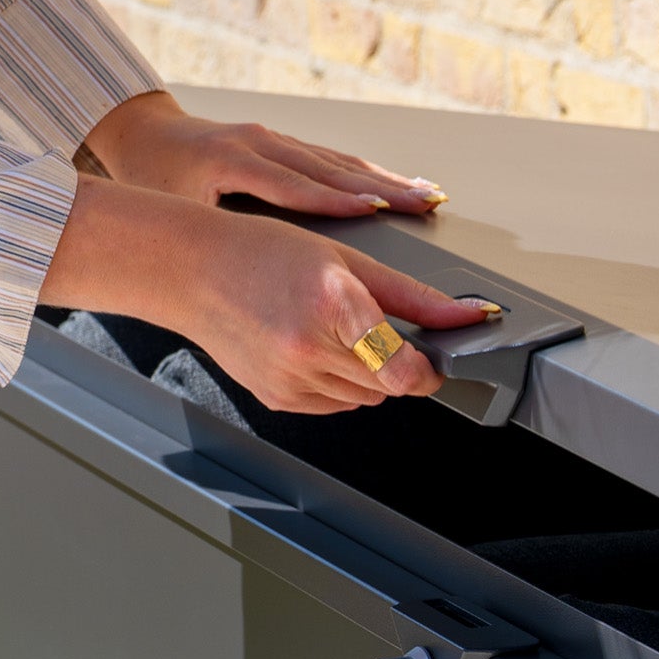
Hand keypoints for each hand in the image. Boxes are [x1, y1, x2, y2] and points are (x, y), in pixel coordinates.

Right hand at [42, 178, 494, 413]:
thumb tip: (469, 316)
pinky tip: (314, 346)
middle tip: (379, 329)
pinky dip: (340, 383)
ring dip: (370, 373)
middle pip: (391, 385)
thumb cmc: (263, 253)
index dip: (428, 370)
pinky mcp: (279, 399)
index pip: (404, 369)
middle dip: (400, 365)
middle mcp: (310, 348)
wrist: (189, 271)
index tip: (433, 358)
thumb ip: (414, 297)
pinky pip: (336, 405)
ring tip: (336, 331)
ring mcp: (292, 380)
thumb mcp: (346, 259)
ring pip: (367, 398)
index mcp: (334, 305)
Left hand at [83, 89, 446, 219]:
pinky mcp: (285, 144)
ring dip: (389, 180)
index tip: (380, 209)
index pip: (295, 183)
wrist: (142, 133)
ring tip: (429, 196)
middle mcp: (261, 142)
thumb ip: (223, 233)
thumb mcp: (177, 210)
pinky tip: (400, 185)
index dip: (339, 198)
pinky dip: (370, 173)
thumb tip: (264, 271)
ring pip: (340, 161)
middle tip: (427, 204)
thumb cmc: (154, 179)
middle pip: (333, 167)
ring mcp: (275, 139)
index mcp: (232, 159)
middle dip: (386, 187)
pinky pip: (334, 159)